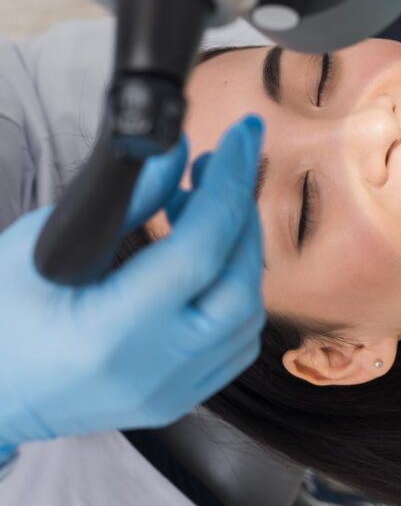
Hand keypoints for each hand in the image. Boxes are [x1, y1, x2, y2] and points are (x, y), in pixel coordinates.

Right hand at [0, 116, 264, 448]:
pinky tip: (205, 253)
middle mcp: (150, 372)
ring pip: (245, 315)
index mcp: (110, 334)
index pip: (198, 252)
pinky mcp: (175, 397)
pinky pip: (235, 341)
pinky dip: (234, 286)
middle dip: (239, 211)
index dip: (227, 186)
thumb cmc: (0, 318)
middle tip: (215, 163)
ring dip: (237, 247)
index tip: (239, 135)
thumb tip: (176, 149)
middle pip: (236, 284)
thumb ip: (125, 198)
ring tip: (198, 204)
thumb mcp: (44, 241)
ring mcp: (168, 393)